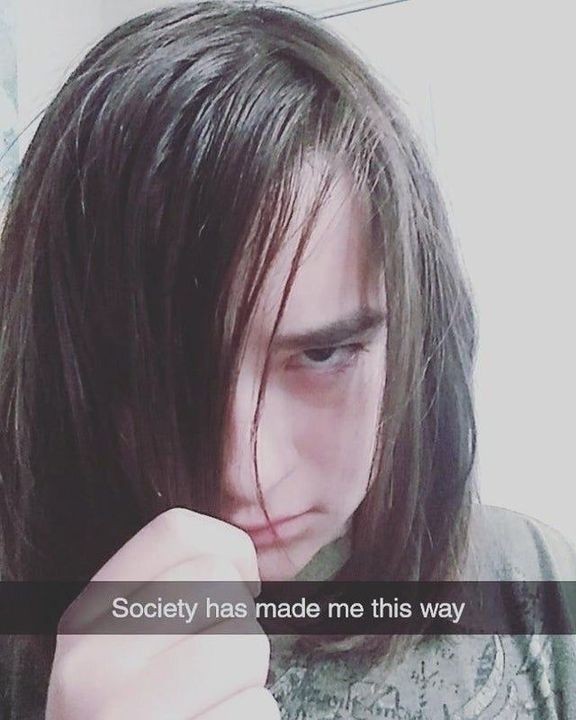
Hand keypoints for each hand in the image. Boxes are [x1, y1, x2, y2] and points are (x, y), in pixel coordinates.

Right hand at [45, 508, 279, 719]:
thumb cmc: (141, 710)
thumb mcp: (128, 647)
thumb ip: (166, 594)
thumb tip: (241, 559)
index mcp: (86, 618)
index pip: (176, 529)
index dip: (231, 550)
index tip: (239, 588)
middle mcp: (94, 662)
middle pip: (220, 582)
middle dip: (240, 622)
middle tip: (215, 667)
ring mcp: (128, 714)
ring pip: (246, 641)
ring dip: (249, 678)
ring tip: (212, 704)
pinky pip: (256, 710)